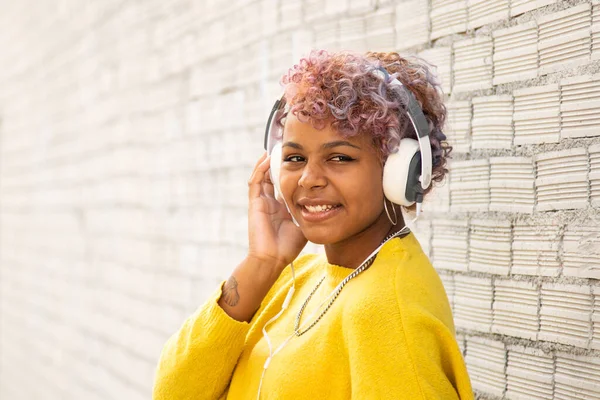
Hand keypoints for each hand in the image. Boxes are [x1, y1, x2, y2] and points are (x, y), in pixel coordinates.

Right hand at [246, 152, 306, 272]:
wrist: (272, 259)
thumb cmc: (288, 247)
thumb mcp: (303, 224)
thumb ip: (308, 211)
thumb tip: (322, 201)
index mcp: (281, 208)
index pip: (285, 185)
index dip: (290, 173)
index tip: (300, 160)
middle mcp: (270, 203)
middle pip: (272, 178)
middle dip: (278, 164)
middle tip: (286, 149)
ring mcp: (261, 202)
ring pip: (262, 177)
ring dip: (267, 163)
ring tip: (275, 148)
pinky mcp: (255, 203)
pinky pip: (255, 182)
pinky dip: (260, 169)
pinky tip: (267, 158)